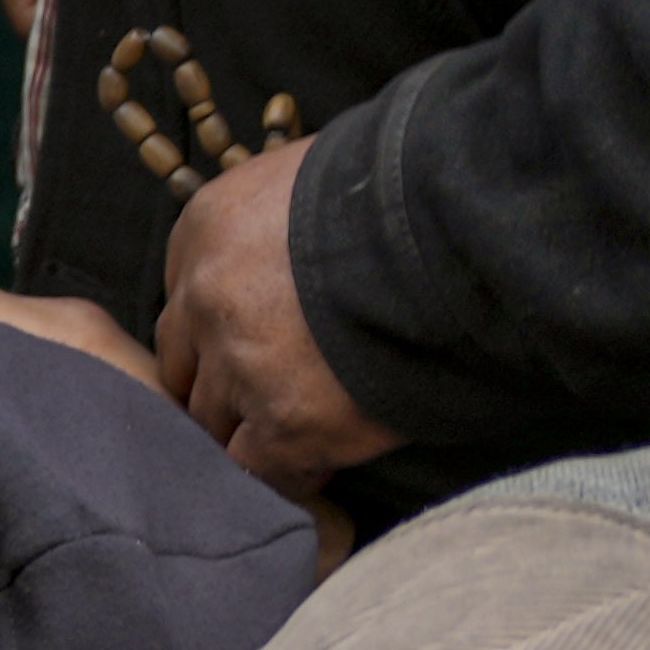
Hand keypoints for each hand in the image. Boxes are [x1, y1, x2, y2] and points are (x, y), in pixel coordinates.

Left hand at [147, 142, 392, 494]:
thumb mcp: (318, 177)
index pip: (187, 304)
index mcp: (208, 228)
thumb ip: (278, 224)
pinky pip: (259, 470)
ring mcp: (240, 366)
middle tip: (271, 398)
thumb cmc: (406, 192)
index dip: (219, 335)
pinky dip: (288, 472)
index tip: (257, 348)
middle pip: (187, 370)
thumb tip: (287, 253)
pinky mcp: (284, 425)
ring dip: (254, 432)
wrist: (462, 232)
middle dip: (223, 389)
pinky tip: (322, 463)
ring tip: (304, 432)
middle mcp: (207, 299)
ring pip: (215, 424)